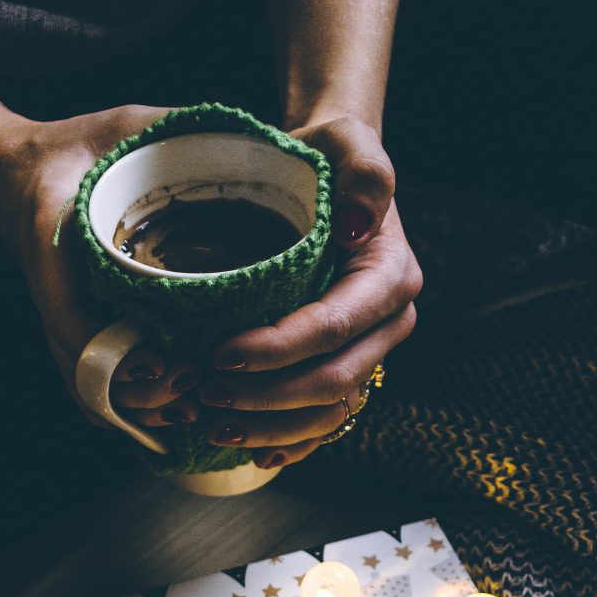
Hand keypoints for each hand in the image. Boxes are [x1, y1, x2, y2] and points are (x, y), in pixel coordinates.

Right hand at [0, 104, 202, 422]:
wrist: (18, 171)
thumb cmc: (82, 147)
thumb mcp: (128, 126)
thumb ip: (183, 130)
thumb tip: (263, 137)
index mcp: (58, 244)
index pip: (72, 317)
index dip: (116, 354)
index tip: (161, 364)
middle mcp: (57, 295)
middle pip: (87, 373)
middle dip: (141, 391)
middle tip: (192, 382)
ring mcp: (63, 322)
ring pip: (92, 392)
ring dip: (139, 409)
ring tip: (190, 406)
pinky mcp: (74, 335)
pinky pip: (95, 390)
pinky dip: (129, 411)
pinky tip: (173, 419)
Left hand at [195, 115, 420, 468]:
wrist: (325, 181)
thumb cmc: (328, 160)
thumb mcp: (348, 145)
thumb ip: (365, 173)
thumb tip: (357, 224)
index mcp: (390, 279)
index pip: (333, 327)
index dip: (278, 348)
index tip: (221, 352)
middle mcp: (387, 325)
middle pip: (332, 381)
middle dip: (267, 396)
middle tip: (205, 395)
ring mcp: (368, 353)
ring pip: (328, 412)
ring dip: (271, 427)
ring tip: (213, 424)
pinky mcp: (345, 370)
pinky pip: (323, 422)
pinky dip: (287, 441)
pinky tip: (248, 450)